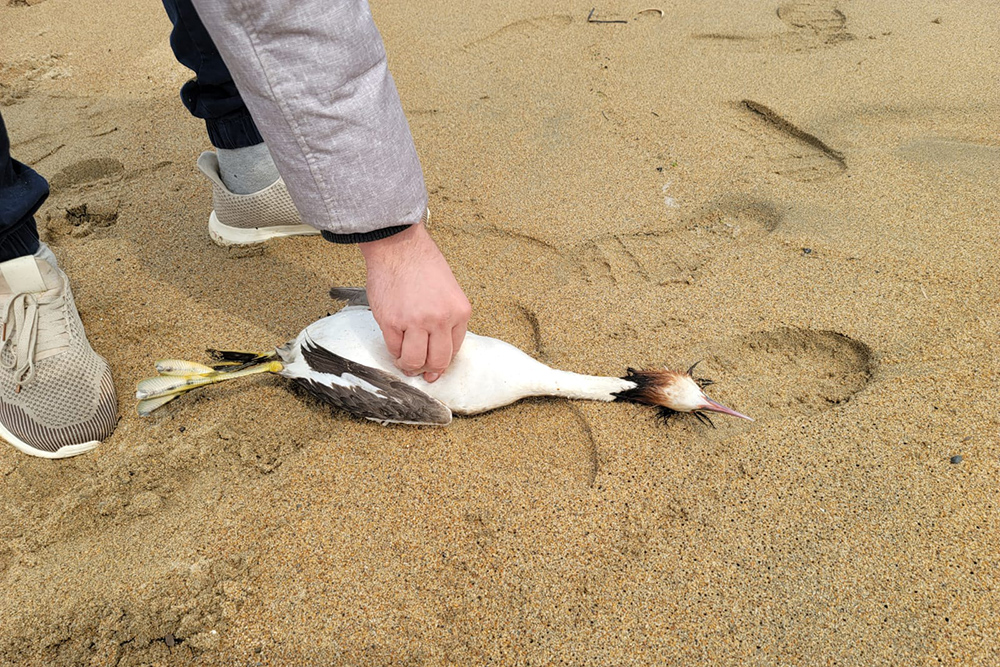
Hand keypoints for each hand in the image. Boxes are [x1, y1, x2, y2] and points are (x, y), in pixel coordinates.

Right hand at [359, 222, 470, 382]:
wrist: (398, 246)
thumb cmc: (422, 262)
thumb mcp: (449, 290)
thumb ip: (447, 317)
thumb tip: (438, 345)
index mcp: (459, 311)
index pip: (455, 349)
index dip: (443, 361)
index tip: (436, 366)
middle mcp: (440, 319)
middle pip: (438, 361)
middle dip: (429, 371)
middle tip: (421, 371)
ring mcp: (416, 322)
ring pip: (415, 361)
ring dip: (410, 366)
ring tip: (405, 362)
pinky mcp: (392, 322)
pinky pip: (394, 349)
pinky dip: (394, 352)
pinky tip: (395, 346)